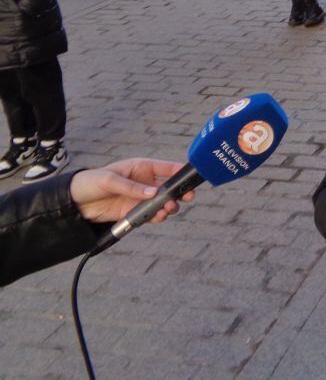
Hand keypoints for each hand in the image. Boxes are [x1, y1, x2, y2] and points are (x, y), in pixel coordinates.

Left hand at [70, 159, 195, 223]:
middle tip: (187, 198)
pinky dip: (156, 217)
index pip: (166, 167)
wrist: (74, 203)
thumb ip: (132, 187)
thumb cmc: (91, 182)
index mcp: (141, 168)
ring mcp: (140, 198)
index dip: (180, 172)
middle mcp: (144, 182)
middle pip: (168, 187)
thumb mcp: (110, 180)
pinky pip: (150, 215)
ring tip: (168, 210)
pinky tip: (158, 217)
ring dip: (168, 207)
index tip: (191, 178)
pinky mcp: (133, 211)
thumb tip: (153, 192)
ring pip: (162, 202)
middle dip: (179, 193)